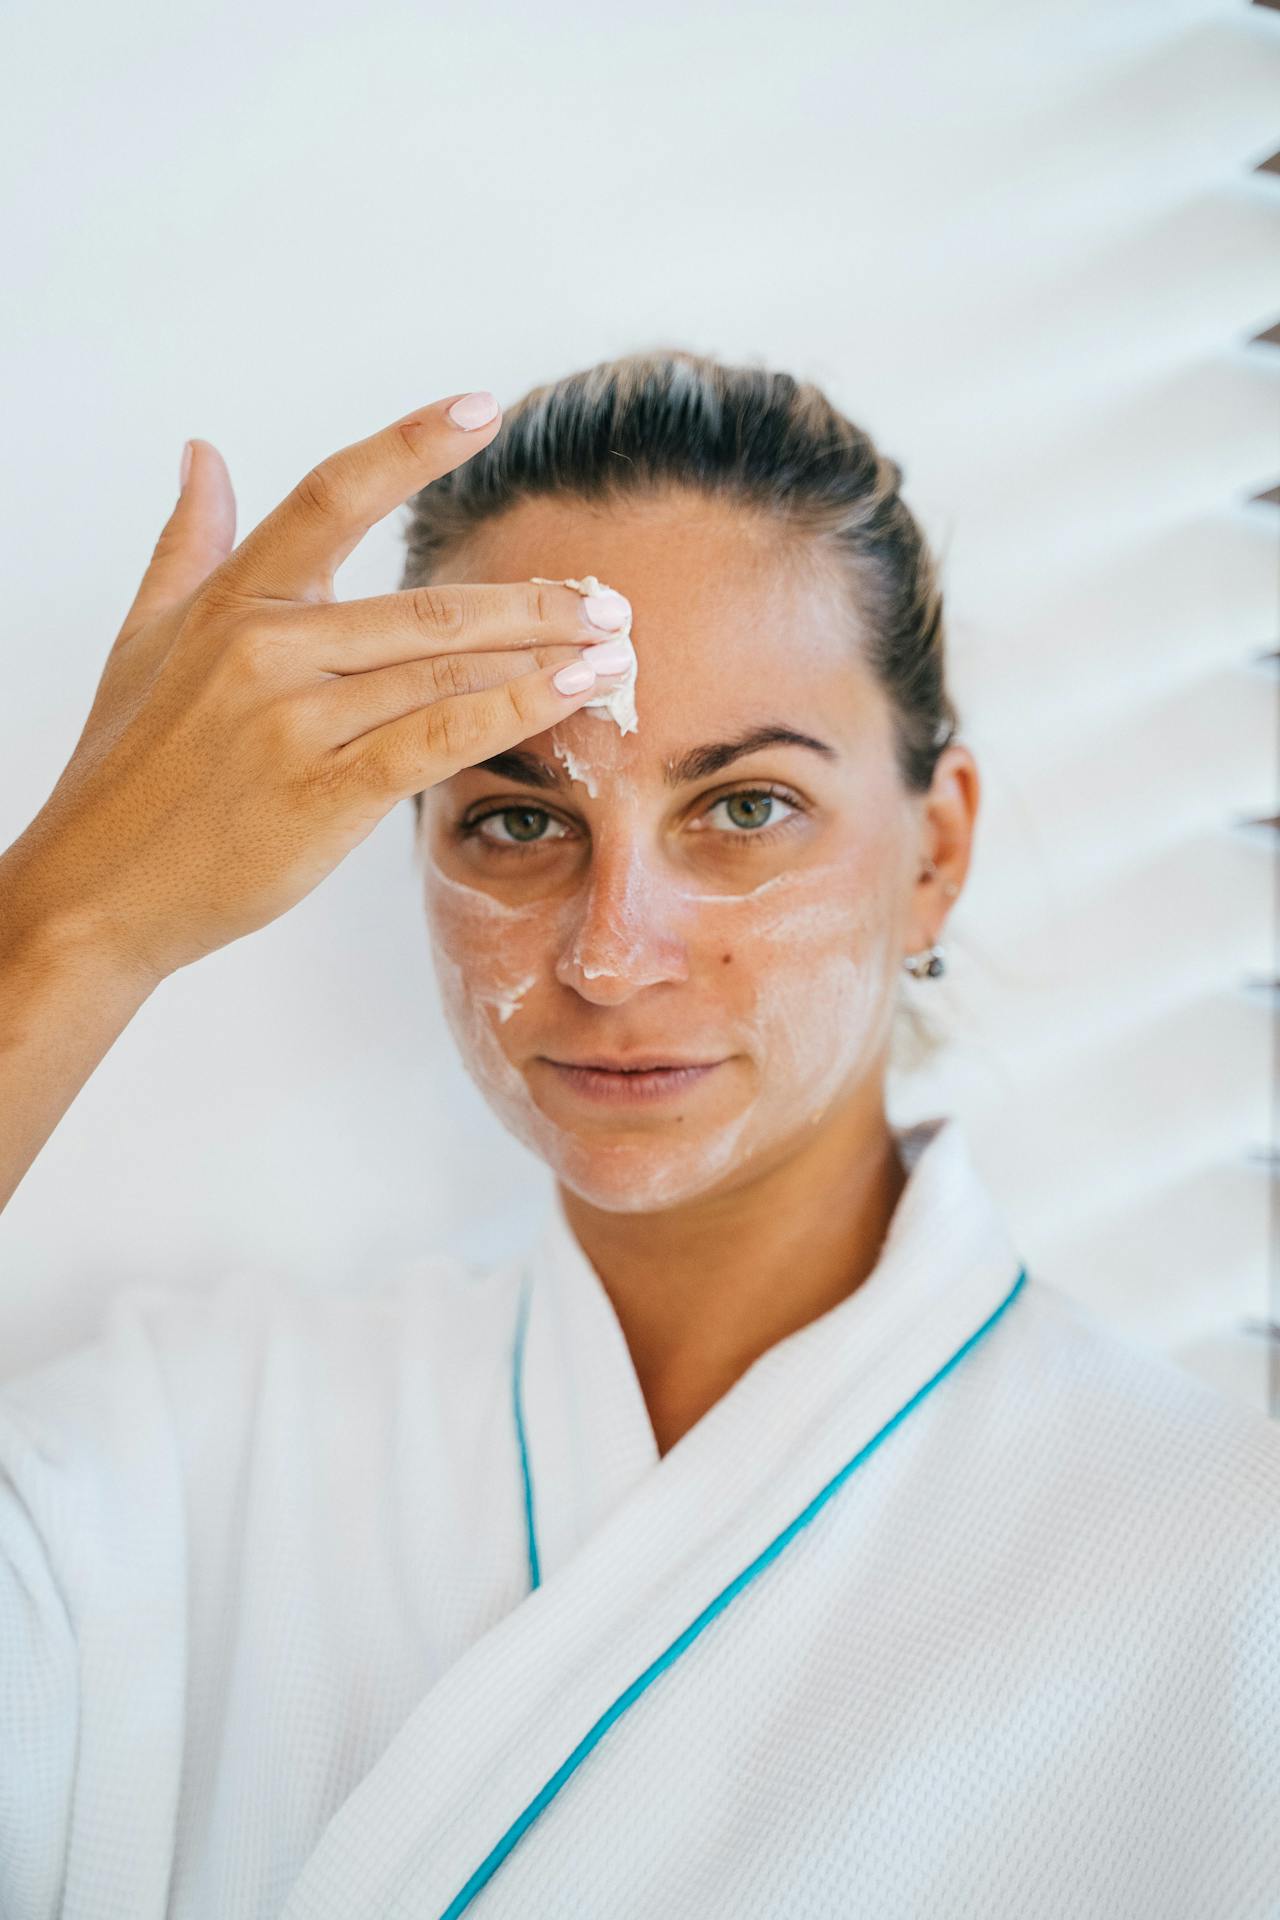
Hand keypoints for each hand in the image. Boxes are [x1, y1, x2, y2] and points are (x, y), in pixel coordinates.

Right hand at [1, 392, 627, 984]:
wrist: (95, 893)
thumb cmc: (125, 773)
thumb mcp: (144, 642)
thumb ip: (187, 544)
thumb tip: (203, 452)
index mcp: (231, 602)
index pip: (332, 497)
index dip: (410, 445)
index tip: (484, 408)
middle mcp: (264, 647)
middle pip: (426, 603)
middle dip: (531, 600)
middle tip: (607, 596)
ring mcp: (295, 721)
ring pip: (444, 669)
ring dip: (543, 656)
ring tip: (612, 648)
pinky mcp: (322, 793)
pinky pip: (439, 738)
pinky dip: (515, 712)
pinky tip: (571, 695)